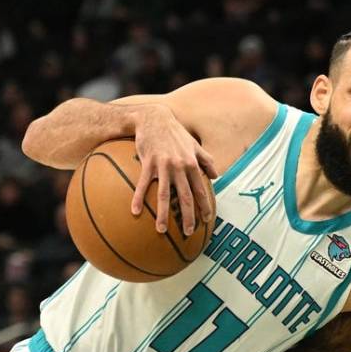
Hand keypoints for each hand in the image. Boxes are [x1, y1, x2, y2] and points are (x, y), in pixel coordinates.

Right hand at [131, 104, 217, 235]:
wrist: (154, 118)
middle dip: (188, 217)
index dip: (204, 206)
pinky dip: (137, 198)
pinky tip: (134, 211)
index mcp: (192, 165)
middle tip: (188, 233)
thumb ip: (206, 160)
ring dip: (163, 214)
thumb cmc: (175, 133)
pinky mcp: (147, 163)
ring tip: (161, 231)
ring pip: (163, 195)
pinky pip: (142, 184)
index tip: (206, 220)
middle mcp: (180, 167)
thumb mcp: (194, 145)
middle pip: (185, 197)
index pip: (200, 190)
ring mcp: (163, 166)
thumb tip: (216, 176)